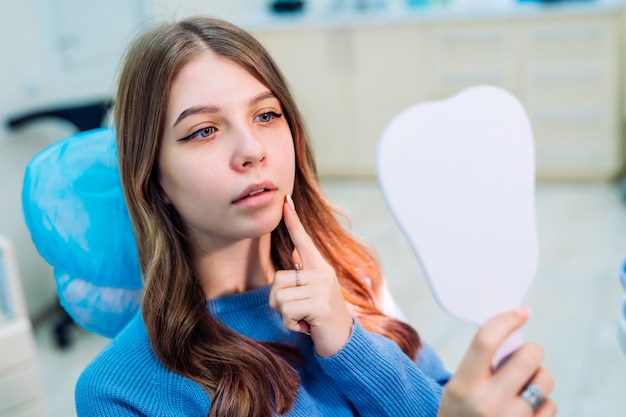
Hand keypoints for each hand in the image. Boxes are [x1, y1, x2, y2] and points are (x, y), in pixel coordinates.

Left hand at [269, 195, 353, 357]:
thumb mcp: (313, 293)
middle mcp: (322, 273)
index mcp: (320, 268)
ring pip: (279, 297)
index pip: (303, 240)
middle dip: (280, 302)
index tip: (286, 200)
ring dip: (285, 315)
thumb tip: (295, 249)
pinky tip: (306, 326)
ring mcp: (322, 288)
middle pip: (278, 280)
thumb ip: (304, 272)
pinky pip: (287, 311)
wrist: (343, 342)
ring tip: (303, 319)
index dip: (293, 221)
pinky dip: (291, 324)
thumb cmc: (321, 317)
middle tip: (299, 312)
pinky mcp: (320, 305)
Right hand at [438, 309, 556, 416]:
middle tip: (526, 355)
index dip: (506, 320)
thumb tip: (512, 330)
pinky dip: (543, 403)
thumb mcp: (457, 387)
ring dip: (538, 378)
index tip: (521, 312)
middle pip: (527, 357)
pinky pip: (552, 406)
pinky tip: (526, 409)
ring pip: (544, 380)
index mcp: (463, 384)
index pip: (486, 341)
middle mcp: (487, 402)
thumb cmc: (460, 413)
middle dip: (532, 351)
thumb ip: (479, 363)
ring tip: (523, 387)